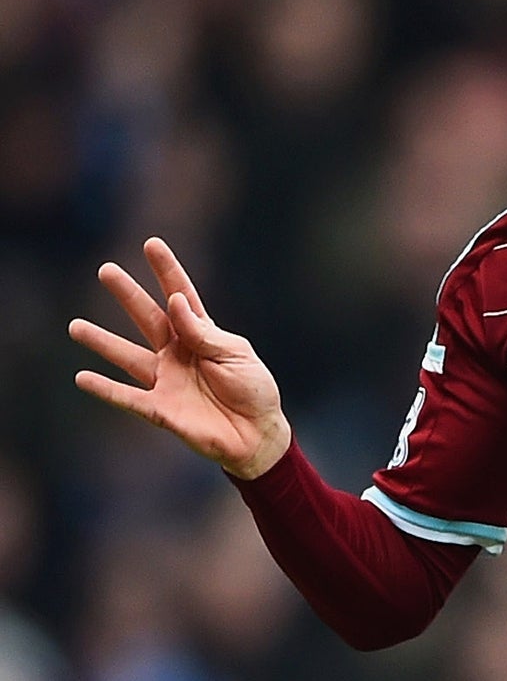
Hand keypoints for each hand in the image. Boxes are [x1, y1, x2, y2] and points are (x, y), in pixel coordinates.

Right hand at [70, 238, 291, 478]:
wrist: (258, 435)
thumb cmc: (254, 392)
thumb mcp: (237, 356)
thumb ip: (205, 333)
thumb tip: (176, 303)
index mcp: (202, 335)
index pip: (181, 296)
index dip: (167, 271)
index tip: (151, 244)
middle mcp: (178, 353)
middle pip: (148, 318)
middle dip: (127, 295)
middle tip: (105, 270)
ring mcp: (166, 380)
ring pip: (127, 356)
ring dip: (102, 342)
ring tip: (74, 326)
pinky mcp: (160, 409)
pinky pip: (127, 398)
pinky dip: (104, 389)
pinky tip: (81, 377)